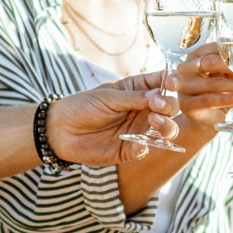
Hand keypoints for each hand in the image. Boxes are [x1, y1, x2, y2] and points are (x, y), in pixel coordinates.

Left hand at [47, 80, 179, 164]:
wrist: (60, 130)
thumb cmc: (83, 105)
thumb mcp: (108, 96)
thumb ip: (133, 98)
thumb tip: (159, 95)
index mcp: (139, 90)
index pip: (163, 83)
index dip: (172, 82)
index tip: (172, 84)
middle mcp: (143, 110)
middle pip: (170, 108)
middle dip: (169, 107)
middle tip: (157, 107)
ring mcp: (139, 130)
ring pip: (166, 131)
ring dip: (166, 127)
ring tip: (153, 123)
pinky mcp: (129, 150)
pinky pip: (145, 150)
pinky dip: (144, 148)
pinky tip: (137, 145)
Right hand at [172, 40, 232, 128]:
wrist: (206, 119)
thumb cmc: (217, 92)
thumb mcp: (225, 74)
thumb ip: (232, 63)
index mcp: (194, 56)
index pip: (213, 47)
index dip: (231, 50)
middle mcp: (184, 68)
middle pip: (210, 62)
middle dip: (232, 66)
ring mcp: (183, 86)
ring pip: (211, 83)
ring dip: (232, 85)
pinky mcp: (186, 104)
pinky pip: (208, 100)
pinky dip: (225, 99)